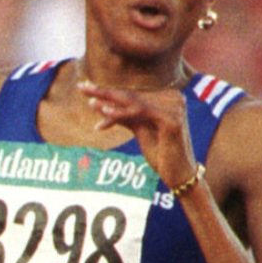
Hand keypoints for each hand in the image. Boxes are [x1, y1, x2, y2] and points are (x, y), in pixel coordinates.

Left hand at [77, 81, 198, 191]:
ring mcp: (174, 106)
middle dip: (104, 92)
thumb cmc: (161, 155)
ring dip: (109, 101)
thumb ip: (126, 117)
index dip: (108, 92)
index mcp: (167, 98)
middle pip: (132, 95)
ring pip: (134, 102)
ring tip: (89, 101)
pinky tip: (104, 113)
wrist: (179, 175)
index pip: (132, 94)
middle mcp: (172, 98)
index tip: (86, 88)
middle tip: (82, 87)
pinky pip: (140, 112)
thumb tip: (102, 106)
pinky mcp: (172, 119)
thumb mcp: (141, 131)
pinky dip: (121, 113)